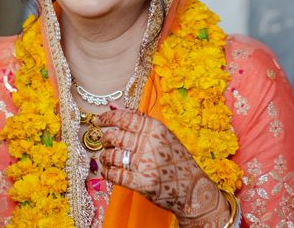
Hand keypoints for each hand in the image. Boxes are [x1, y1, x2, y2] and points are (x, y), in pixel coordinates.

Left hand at [95, 109, 227, 225]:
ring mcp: (146, 164)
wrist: (194, 189)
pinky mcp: (142, 183)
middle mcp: (150, 143)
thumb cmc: (176, 159)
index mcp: (154, 128)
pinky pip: (115, 175)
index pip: (123, 117)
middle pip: (114, 136)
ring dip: (104, 157)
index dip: (106, 118)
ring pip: (111, 155)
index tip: (98, 121)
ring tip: (106, 159)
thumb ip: (137, 119)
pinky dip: (107, 173)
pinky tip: (108, 172)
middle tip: (105, 143)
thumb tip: (112, 105)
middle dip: (105, 140)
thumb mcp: (162, 134)